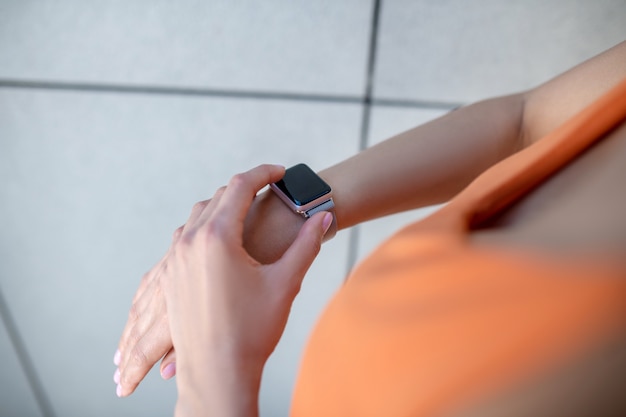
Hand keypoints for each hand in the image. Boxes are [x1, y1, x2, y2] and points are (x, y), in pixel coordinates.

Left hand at [114, 181, 307, 395]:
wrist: (216, 374)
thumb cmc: (251, 331)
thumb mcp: (285, 283)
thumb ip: (307, 244)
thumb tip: (325, 218)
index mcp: (217, 238)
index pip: (240, 186)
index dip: (265, 173)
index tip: (281, 172)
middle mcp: (190, 242)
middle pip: (218, 197)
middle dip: (245, 188)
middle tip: (269, 191)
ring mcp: (175, 259)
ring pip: (197, 216)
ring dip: (222, 206)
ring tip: (246, 212)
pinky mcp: (170, 276)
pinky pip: (184, 237)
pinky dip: (204, 227)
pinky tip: (219, 240)